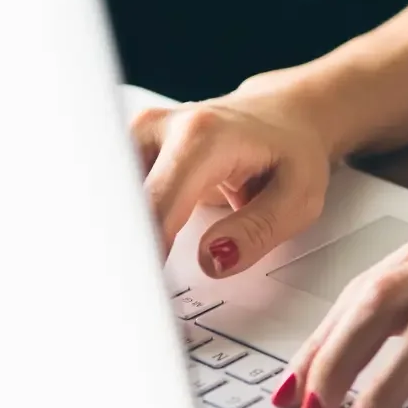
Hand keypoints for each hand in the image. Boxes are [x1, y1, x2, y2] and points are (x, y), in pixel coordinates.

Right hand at [131, 83, 335, 274]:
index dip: (145, 252)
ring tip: (135, 273)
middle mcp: (159, 128)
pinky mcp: (127, 148)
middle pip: (121, 202)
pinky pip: (114, 195)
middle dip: (123, 249)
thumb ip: (256, 232)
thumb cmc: (292, 152)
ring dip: (121, 238)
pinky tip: (137, 247)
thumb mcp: (298, 198)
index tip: (146, 289)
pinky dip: (123, 225)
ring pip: (110, 200)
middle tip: (134, 292)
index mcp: (201, 137)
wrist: (282, 115)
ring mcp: (137, 134)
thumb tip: (212, 259)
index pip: (155, 206)